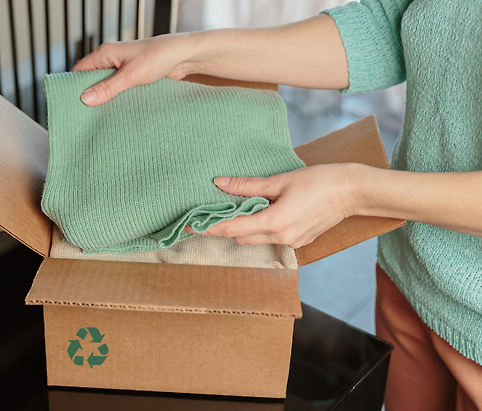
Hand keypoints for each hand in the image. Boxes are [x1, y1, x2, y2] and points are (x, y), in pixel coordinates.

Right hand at [72, 33, 201, 105]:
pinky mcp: (133, 76)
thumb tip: (86, 99)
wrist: (183, 56)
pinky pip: (119, 88)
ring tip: (100, 115)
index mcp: (106, 53)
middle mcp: (112, 59)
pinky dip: (117, 98)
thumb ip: (108, 87)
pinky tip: (117, 110)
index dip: (74, 86)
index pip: (80, 69)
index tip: (71, 103)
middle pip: (92, 79)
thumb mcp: (130, 75)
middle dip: (90, 94)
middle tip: (85, 114)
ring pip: (106, 85)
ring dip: (105, 98)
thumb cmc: (158, 58)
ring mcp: (123, 67)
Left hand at [188, 164, 356, 247]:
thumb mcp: (280, 180)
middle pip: (241, 238)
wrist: (352, 191)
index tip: (192, 226)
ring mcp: (292, 242)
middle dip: (226, 228)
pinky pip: (272, 238)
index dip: (210, 228)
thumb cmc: (320, 181)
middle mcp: (281, 237)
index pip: (232, 229)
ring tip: (236, 210)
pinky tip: (262, 213)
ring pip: (256, 240)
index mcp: (274, 222)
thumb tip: (220, 183)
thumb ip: (247, 185)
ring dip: (244, 228)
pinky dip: (261, 229)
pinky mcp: (300, 242)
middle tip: (212, 213)